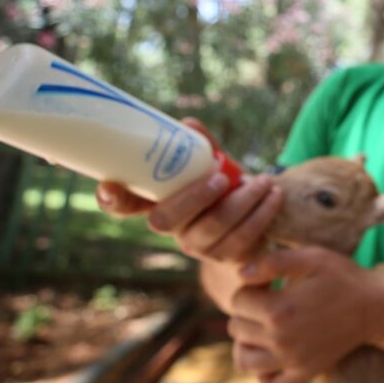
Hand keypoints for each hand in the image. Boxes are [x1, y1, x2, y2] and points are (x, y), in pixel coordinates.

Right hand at [95, 118, 282, 263]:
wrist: (252, 224)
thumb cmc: (224, 187)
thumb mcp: (212, 165)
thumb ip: (202, 147)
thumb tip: (188, 124)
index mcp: (158, 201)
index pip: (122, 204)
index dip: (112, 198)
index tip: (108, 186)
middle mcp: (171, 227)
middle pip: (166, 220)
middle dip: (195, 197)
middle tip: (222, 176)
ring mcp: (197, 246)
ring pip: (213, 229)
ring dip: (243, 202)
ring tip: (265, 181)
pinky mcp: (226, 258)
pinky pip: (243, 241)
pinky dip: (263, 215)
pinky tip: (275, 196)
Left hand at [227, 246, 383, 382]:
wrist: (375, 306)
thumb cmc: (342, 278)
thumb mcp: (311, 258)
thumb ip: (272, 261)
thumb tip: (240, 272)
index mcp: (279, 309)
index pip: (237, 300)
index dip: (251, 287)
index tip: (270, 283)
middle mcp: (281, 340)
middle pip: (236, 328)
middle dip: (248, 311)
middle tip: (272, 301)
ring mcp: (292, 361)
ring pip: (244, 360)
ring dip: (247, 342)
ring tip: (265, 327)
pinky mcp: (305, 374)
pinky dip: (264, 375)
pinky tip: (272, 355)